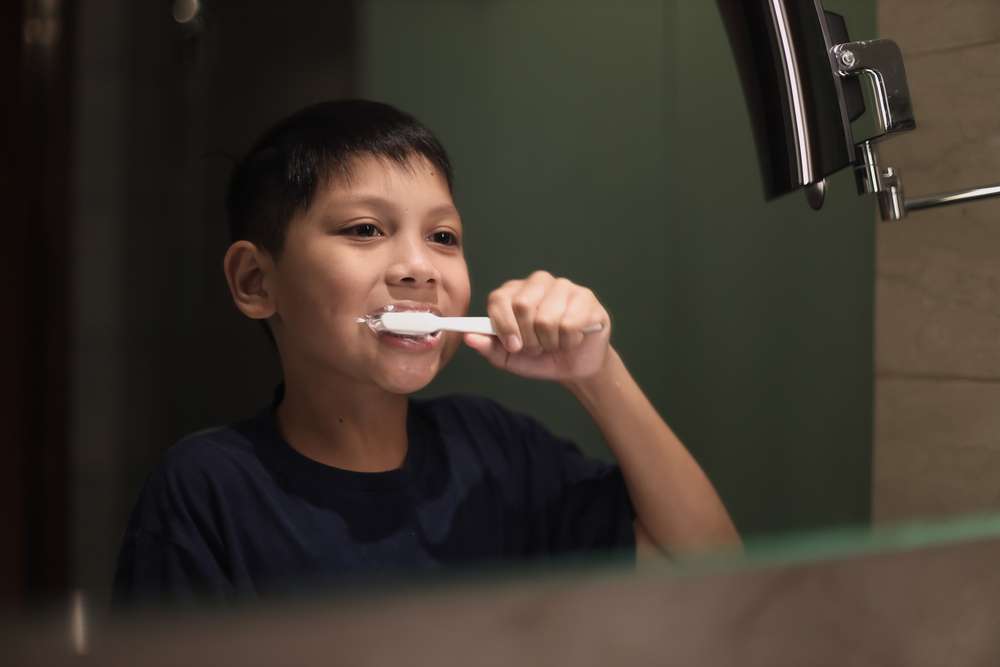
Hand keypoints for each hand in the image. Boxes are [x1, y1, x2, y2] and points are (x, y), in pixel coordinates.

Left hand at [463, 271, 611, 380]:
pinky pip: (570, 323)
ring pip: (547, 318)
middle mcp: (537, 282)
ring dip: (550, 343)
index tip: (513, 346)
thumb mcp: (510, 358)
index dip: (504, 325)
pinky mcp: (586, 297)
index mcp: (514, 292)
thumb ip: (489, 347)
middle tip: (537, 348)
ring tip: (554, 344)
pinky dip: (568, 341)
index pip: (499, 298)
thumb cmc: (540, 357)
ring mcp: (564, 286)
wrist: (575, 366)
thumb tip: (469, 338)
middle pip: (522, 306)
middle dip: (529, 338)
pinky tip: (572, 339)